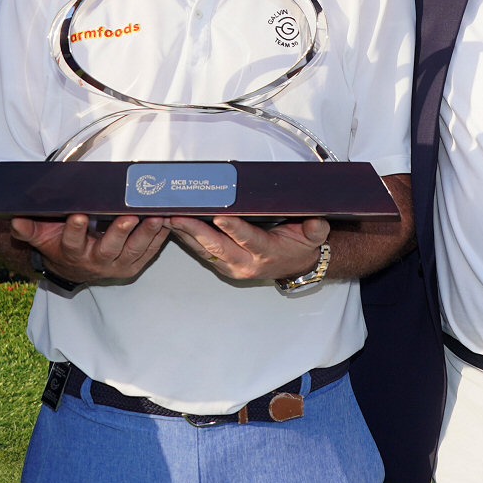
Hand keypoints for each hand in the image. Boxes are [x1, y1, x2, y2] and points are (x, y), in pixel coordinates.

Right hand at [11, 213, 169, 281]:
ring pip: (134, 250)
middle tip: (129, 217)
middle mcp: (96, 262)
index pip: (72, 242)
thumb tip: (13, 220)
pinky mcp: (134, 265)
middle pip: (109, 248)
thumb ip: (28, 229)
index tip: (78, 215)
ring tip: (156, 217)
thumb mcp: (43, 238)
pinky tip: (168, 221)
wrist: (75, 269)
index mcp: (73, 253)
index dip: (75, 230)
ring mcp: (118, 265)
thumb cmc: (60, 244)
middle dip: (120, 233)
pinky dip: (160, 237)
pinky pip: (150, 251)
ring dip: (147, 233)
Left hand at [167, 215, 330, 281]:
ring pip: (203, 250)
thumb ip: (315, 229)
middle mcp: (245, 263)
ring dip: (184, 234)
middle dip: (195, 230)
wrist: (294, 266)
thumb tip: (316, 221)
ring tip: (167, 216)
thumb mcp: (313, 237)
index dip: (234, 228)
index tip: (220, 216)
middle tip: (178, 215)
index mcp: (266, 253)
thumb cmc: (298, 247)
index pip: (248, 240)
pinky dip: (185, 238)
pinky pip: (200, 251)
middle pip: (217, 246)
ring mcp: (231, 266)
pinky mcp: (221, 264)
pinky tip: (173, 224)